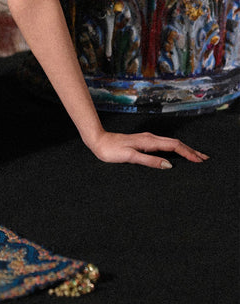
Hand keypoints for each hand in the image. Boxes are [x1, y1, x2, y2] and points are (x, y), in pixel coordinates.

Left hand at [88, 130, 208, 168]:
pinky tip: (176, 154)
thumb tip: (168, 166)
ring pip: (170, 143)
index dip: (188, 153)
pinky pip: (164, 145)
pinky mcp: (143, 142)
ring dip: (184, 149)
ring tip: (195, 157)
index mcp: (149, 141)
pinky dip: (175, 149)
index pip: (174, 146)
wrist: (98, 141)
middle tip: (205, 159)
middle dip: (191, 151)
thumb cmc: (111, 151)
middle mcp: (150, 138)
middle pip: (175, 143)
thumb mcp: (130, 157)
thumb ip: (149, 161)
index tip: (199, 161)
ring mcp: (147, 139)